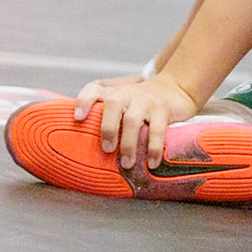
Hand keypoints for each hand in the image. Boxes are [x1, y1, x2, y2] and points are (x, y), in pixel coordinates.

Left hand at [72, 72, 196, 169]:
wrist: (173, 88)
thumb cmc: (139, 102)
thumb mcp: (122, 101)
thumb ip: (104, 115)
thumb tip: (82, 145)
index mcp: (113, 93)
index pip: (93, 89)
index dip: (84, 101)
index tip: (78, 118)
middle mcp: (127, 93)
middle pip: (113, 103)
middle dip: (108, 128)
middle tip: (107, 149)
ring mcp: (145, 100)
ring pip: (133, 119)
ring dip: (128, 144)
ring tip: (127, 163)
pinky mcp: (163, 109)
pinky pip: (157, 130)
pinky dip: (154, 148)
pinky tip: (152, 163)